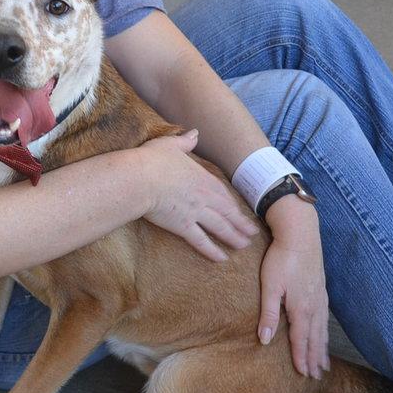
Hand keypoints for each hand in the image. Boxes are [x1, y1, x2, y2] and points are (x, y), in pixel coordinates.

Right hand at [137, 129, 258, 261]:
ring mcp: (195, 212)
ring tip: (243, 246)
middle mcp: (204, 196)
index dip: (234, 204)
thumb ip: (185, 141)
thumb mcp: (170, 145)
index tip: (242, 212)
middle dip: (241, 224)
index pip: (223, 193)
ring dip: (233, 237)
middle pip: (227, 213)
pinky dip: (212, 250)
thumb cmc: (152, 160)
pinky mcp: (183, 226)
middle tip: (252, 234)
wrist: (140, 178)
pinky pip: (201, 241)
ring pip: (220, 227)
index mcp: (203, 178)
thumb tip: (195, 133)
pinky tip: (221, 258)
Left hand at [258, 199, 328, 377]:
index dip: (301, 358)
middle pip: (315, 338)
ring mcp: (321, 297)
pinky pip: (325, 317)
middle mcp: (315, 306)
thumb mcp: (270, 286)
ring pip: (323, 329)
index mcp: (301, 308)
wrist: (301, 232)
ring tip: (323, 363)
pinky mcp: (322, 288)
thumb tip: (265, 340)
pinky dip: (325, 331)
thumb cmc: (281, 258)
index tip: (303, 374)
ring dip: (323, 347)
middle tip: (316, 376)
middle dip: (315, 358)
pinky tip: (323, 333)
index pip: (301, 340)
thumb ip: (269, 314)